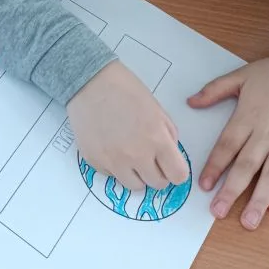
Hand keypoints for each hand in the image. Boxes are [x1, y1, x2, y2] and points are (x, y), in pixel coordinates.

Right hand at [67, 60, 189, 189]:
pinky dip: (114, 167)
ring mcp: (113, 161)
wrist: (89, 82)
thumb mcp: (156, 109)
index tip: (170, 165)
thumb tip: (169, 154)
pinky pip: (111, 175)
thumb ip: (167, 134)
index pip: (178, 176)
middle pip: (157, 184)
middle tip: (149, 158)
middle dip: (157, 172)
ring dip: (136, 174)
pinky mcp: (94, 161)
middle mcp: (136, 155)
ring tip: (129, 155)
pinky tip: (111, 146)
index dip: (176, 171)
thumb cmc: (125, 90)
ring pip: (134, 186)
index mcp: (157, 139)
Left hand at [188, 57, 268, 229]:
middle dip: (232, 191)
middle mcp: (268, 132)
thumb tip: (190, 102)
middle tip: (219, 212)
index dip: (215, 166)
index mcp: (248, 116)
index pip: (227, 146)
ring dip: (259, 199)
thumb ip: (214, 90)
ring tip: (248, 220)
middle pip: (247, 166)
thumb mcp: (240, 76)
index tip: (204, 185)